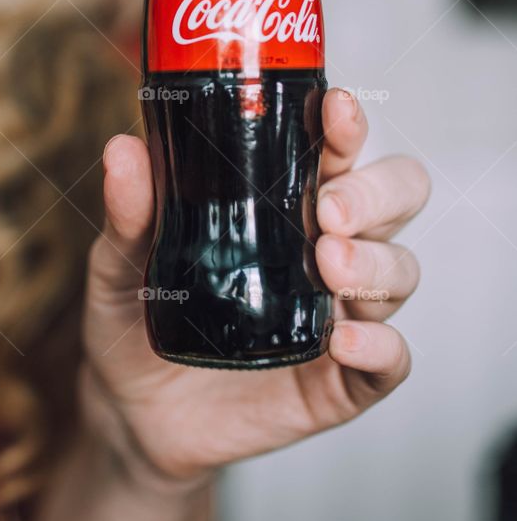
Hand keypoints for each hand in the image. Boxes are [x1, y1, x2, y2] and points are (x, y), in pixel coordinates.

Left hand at [80, 88, 429, 486]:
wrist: (129, 410)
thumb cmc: (136, 314)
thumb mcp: (120, 259)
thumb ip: (129, 210)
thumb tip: (122, 149)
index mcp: (283, 199)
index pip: (339, 148)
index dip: (349, 125)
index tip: (335, 110)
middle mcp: (325, 246)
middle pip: (395, 197)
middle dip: (377, 192)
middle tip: (328, 207)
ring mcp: (339, 312)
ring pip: (400, 270)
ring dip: (376, 262)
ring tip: (330, 264)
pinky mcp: (339, 379)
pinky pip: (389, 361)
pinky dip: (381, 348)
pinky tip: (344, 340)